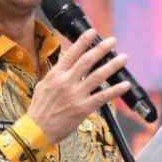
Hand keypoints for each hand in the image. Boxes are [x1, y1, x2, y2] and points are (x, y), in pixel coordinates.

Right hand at [27, 29, 131, 143]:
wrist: (36, 129)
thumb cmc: (39, 108)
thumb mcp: (44, 84)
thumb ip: (57, 70)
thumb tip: (66, 55)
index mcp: (56, 75)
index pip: (72, 53)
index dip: (84, 41)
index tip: (93, 32)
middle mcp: (66, 82)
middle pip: (87, 61)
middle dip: (101, 49)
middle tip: (112, 41)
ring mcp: (75, 95)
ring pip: (98, 76)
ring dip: (112, 65)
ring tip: (123, 58)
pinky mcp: (82, 108)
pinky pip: (102, 96)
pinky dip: (115, 90)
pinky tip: (124, 84)